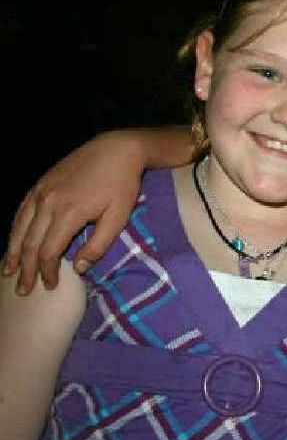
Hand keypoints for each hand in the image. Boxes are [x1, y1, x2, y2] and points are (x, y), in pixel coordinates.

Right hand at [2, 130, 145, 293]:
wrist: (116, 149)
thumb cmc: (122, 184)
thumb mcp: (118, 217)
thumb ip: (98, 245)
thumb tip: (79, 268)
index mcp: (68, 213)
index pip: (48, 251)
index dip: (46, 271)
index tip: (50, 286)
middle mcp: (48, 202)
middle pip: (29, 242)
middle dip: (24, 268)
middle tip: (22, 289)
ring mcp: (41, 191)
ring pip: (19, 226)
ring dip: (12, 251)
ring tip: (7, 270)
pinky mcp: (40, 184)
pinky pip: (21, 210)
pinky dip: (14, 228)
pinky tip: (13, 241)